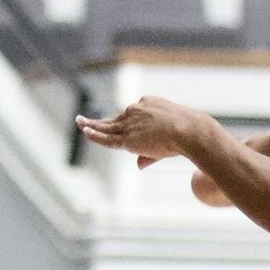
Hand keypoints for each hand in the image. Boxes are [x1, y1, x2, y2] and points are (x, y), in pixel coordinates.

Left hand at [76, 97, 209, 169]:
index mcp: (148, 103)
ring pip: (108, 126)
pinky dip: (94, 135)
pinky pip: (107, 138)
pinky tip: (85, 130)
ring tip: (80, 123)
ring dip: (91, 125)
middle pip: (116, 119)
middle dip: (102, 122)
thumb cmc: (187, 135)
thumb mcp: (169, 141)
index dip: (128, 124)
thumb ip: (150, 153)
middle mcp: (136, 110)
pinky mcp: (128, 137)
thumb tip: (139, 165)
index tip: (121, 126)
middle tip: (85, 120)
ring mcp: (131, 123)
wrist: (189, 131)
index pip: (131, 114)